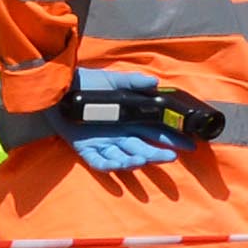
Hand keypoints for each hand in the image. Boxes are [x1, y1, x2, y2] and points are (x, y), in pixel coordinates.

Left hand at [64, 70, 185, 172]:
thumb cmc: (86, 84)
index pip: (156, 131)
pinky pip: (99, 162)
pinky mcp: (86, 149)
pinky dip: (109, 166)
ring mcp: (103, 144)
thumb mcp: (112, 81)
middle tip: (171, 156)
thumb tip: (154, 82)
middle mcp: (120, 135)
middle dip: (158, 154)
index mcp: (130, 120)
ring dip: (135, 161)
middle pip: (143, 148)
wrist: (59, 88)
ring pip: (124, 158)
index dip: (171, 139)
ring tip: (144, 159)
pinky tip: (119, 165)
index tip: (189, 144)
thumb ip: (133, 82)